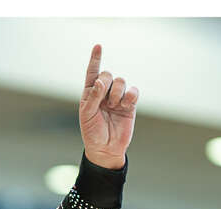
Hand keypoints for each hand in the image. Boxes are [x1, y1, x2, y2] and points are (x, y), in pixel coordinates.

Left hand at [79, 45, 137, 168]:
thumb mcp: (87, 114)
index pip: (92, 72)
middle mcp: (104, 93)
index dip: (95, 59)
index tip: (98, 46)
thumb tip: (101, 81)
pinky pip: (133, 91)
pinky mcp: (129, 104)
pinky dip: (130, 96)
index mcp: (90, 93)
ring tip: (114, 106)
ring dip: (117, 93)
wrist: (106, 148)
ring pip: (121, 81)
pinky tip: (125, 105)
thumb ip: (93, 96)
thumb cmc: (92, 132)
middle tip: (105, 101)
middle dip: (106, 84)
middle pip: (108, 74)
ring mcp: (117, 98)